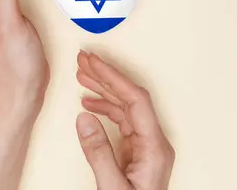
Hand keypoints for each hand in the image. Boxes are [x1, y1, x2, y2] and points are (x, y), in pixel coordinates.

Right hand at [76, 51, 174, 189]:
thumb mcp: (111, 187)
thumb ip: (97, 151)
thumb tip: (84, 117)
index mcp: (155, 147)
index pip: (135, 100)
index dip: (113, 77)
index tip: (94, 62)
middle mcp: (154, 141)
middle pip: (130, 98)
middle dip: (106, 76)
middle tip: (83, 60)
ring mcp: (146, 145)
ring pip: (124, 106)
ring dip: (102, 90)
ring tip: (81, 76)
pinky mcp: (137, 151)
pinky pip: (121, 120)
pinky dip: (103, 108)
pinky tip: (88, 104)